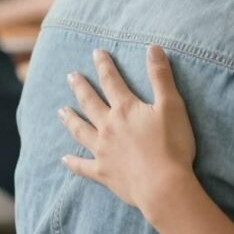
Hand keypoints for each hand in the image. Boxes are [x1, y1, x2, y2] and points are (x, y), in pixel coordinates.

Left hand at [59, 46, 196, 221]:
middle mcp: (108, 127)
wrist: (162, 186)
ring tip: (61, 111)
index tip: (96, 53)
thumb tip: (153, 47)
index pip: (112, 81)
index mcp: (125, 109)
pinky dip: (73, 162)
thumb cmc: (171, 145)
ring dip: (70, 119)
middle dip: (81, 88)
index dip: (104, 65)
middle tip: (71, 76)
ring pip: (80, 131)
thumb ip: (161, 76)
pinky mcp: (103, 172)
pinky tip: (64, 158)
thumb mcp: (172, 105)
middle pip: (90, 103)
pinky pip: (83, 166)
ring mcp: (103, 150)